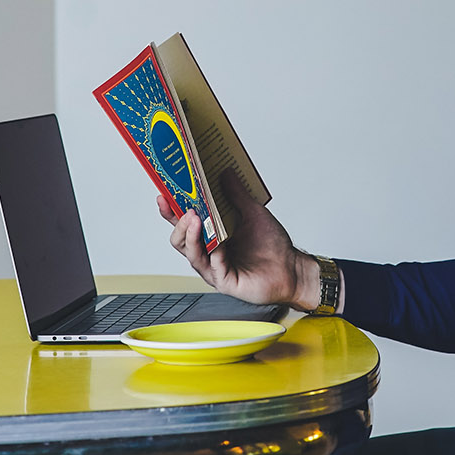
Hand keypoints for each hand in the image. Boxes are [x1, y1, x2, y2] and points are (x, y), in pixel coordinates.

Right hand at [157, 171, 315, 308]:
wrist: (292, 268)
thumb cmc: (272, 246)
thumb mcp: (253, 213)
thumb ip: (237, 195)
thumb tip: (225, 173)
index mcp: (211, 236)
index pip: (184, 224)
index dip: (170, 211)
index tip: (163, 195)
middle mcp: (208, 253)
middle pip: (181, 240)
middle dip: (179, 224)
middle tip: (187, 209)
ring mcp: (214, 268)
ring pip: (191, 254)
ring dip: (191, 236)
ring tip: (195, 220)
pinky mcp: (225, 281)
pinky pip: (212, 267)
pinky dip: (213, 253)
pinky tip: (217, 243)